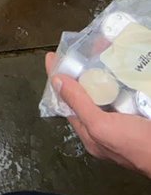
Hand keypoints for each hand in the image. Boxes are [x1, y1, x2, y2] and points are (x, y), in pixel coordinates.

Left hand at [46, 53, 150, 179]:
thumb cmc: (136, 146)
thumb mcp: (101, 126)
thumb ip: (79, 105)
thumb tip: (57, 81)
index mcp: (91, 133)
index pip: (68, 101)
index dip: (59, 79)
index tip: (53, 56)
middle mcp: (106, 125)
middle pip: (89, 93)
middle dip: (84, 71)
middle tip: (82, 48)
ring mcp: (125, 117)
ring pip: (110, 89)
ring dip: (106, 71)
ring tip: (102, 49)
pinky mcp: (141, 109)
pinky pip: (129, 89)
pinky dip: (126, 76)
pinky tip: (126, 62)